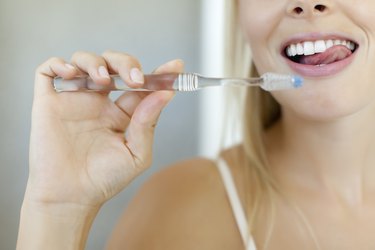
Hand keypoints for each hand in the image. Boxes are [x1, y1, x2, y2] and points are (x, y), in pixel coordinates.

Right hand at [26, 50, 182, 208]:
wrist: (70, 198)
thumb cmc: (104, 180)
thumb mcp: (136, 154)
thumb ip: (148, 123)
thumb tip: (165, 94)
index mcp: (121, 114)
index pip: (141, 86)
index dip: (158, 74)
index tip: (176, 65)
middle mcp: (99, 102)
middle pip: (114, 65)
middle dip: (127, 63)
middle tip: (135, 79)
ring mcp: (74, 99)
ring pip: (84, 61)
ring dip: (96, 62)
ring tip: (103, 80)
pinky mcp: (49, 102)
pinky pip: (48, 71)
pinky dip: (59, 64)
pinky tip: (72, 75)